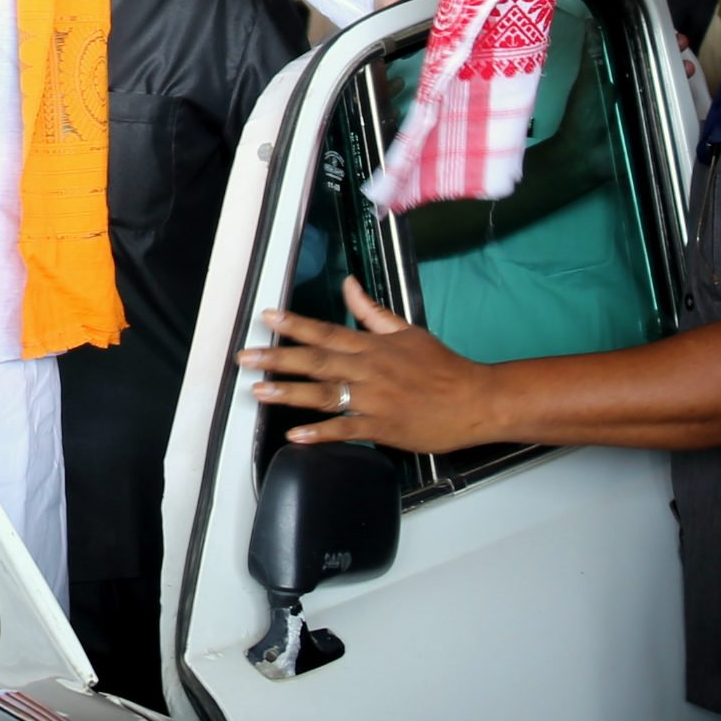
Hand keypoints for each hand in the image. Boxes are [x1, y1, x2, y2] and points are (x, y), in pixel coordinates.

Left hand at [238, 278, 500, 451]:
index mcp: (373, 346)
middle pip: (317, 361)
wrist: (475, 399)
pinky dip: (321, 433)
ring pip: (325, 394)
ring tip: (259, 391)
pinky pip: (346, 430)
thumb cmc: (442, 366)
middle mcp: (369, 369)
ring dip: (290, 393)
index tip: (267, 318)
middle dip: (278, 358)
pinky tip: (296, 435)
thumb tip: (348, 285)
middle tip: (246, 357)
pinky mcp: (382, 427)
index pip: (327, 331)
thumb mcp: (407, 331)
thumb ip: (372, 312)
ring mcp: (374, 399)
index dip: (295, 324)